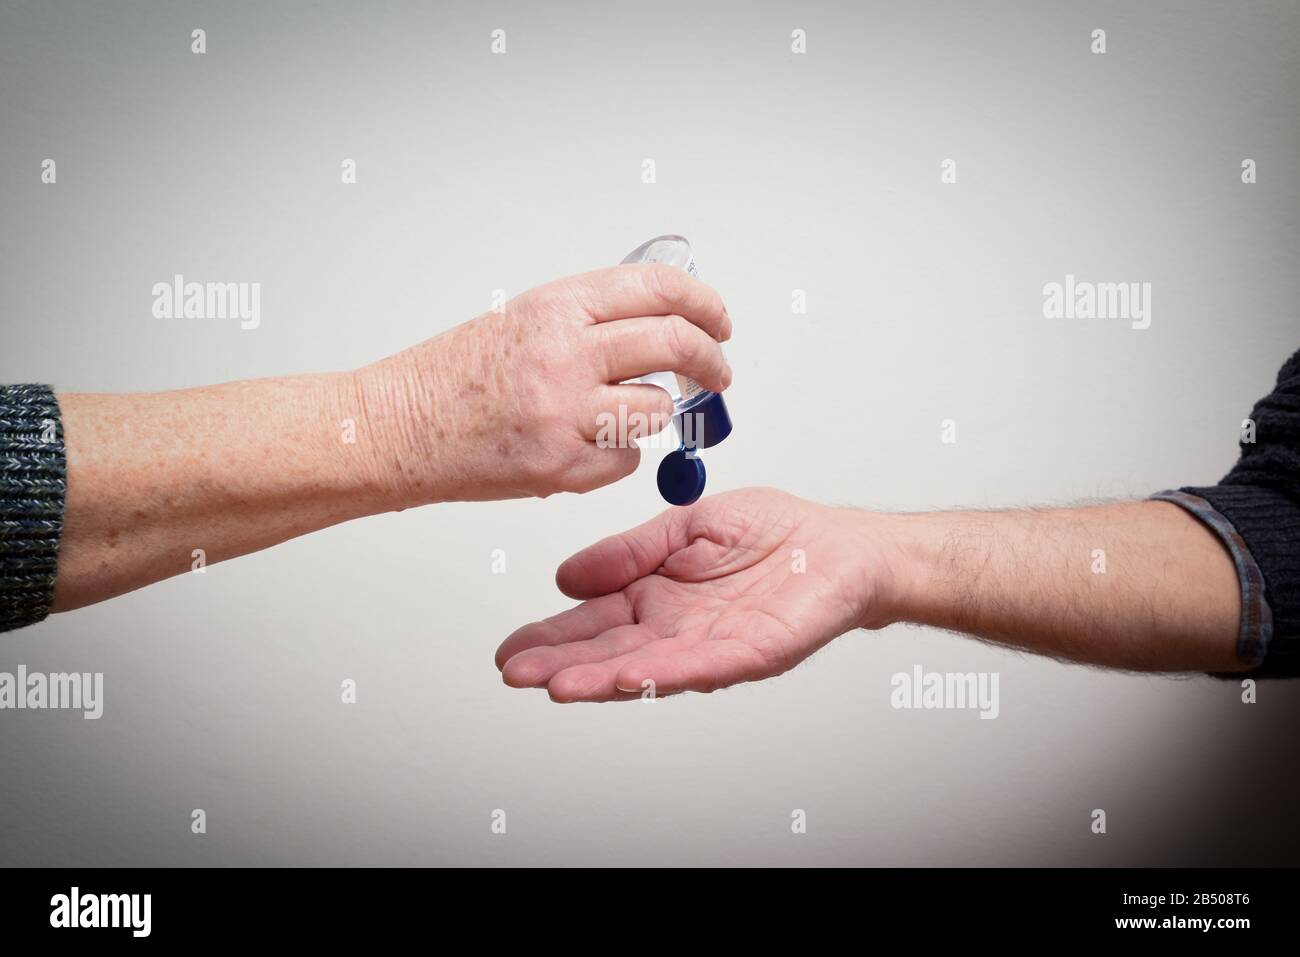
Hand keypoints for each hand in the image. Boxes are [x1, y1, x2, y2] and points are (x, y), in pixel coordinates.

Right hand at [355, 265, 732, 503]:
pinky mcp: (562, 466)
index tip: (719, 322)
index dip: (705, 304)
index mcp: (558, 307)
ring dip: (651, 412)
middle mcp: (566, 353)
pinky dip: (617, 454)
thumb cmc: (454, 375)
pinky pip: (626, 458)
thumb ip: (591, 319)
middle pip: (676, 343)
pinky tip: (580, 445)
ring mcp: (565, 412)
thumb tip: (662, 322)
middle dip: (711, 360)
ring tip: (614, 413)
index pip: (660, 289)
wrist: (399, 426)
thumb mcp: (526, 321)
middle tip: (716, 372)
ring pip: (657, 408)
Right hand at [495, 488, 897, 700]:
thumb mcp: (686, 524)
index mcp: (655, 595)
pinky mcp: (752, 652)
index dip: (551, 635)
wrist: (842, 545)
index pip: (592, 621)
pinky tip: (630, 677)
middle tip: (516, 674)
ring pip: (646, 668)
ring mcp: (711, 646)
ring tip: (558, 685)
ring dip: (601, 680)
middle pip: (608, 653)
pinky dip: (666, 674)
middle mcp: (676, 628)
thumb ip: (630, 550)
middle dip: (560, 665)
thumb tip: (567, 577)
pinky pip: (704, 666)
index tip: (510, 649)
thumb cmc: (775, 533)